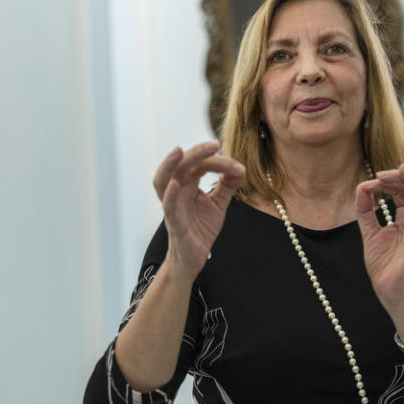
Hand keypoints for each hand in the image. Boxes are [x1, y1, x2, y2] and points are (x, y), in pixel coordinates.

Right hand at [152, 141, 244, 277]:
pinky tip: (175, 184)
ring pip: (162, 181)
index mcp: (187, 185)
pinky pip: (168, 206)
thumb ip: (227, 185)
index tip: (237, 166)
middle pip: (180, 166)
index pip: (198, 165)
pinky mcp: (174, 224)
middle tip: (213, 144)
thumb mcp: (218, 204)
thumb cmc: (200, 229)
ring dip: (169, 165)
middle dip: (195, 153)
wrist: (194, 259)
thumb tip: (241, 167)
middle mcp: (177, 192)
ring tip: (179, 151)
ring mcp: (172, 206)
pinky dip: (169, 194)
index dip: (216, 161)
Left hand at [355, 165, 403, 312]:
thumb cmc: (383, 264)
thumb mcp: (369, 231)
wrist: (388, 289)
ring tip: (400, 171)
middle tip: (382, 174)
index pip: (400, 191)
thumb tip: (362, 187)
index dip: (387, 183)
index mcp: (403, 217)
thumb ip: (365, 210)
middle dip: (398, 177)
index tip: (371, 182)